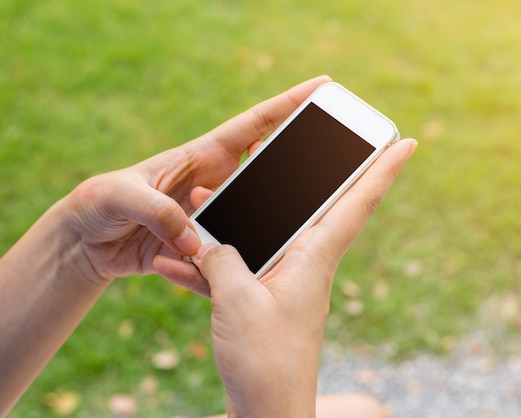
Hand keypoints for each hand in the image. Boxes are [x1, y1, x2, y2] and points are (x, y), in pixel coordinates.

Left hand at [60, 76, 330, 283]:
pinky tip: (252, 273)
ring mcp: (213, 214)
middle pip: (268, 168)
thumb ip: (156, 210)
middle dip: (301, 162)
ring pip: (256, 214)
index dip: (287, 105)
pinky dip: (241, 261)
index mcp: (201, 157)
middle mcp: (216, 182)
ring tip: (303, 232)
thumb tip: (193, 240)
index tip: (320, 87)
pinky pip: (232, 252)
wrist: (86, 241)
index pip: (253, 126)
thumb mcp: (120, 196)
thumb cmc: (97, 204)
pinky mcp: (204, 244)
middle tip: (337, 162)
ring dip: (275, 222)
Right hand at [196, 138, 416, 417]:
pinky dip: (211, 263)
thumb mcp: (236, 300)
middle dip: (301, 173)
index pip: (359, 202)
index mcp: (315, 257)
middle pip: (312, 205)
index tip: (407, 142)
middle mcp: (306, 263)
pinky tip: (174, 262)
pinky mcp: (263, 299)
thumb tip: (207, 236)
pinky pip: (237, 268)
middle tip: (295, 141)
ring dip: (234, 218)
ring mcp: (284, 280)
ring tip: (205, 197)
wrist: (267, 411)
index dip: (384, 169)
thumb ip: (222, 258)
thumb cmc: (264, 360)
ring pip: (263, 234)